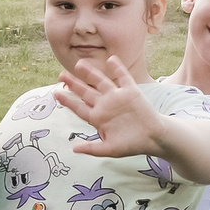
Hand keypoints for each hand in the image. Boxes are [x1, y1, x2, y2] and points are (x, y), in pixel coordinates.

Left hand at [54, 56, 169, 156]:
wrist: (153, 138)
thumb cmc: (132, 145)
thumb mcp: (110, 149)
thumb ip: (92, 149)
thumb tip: (74, 150)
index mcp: (98, 118)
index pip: (79, 108)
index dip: (68, 101)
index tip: (56, 93)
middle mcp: (105, 105)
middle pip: (86, 92)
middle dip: (74, 84)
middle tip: (61, 75)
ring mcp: (117, 97)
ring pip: (101, 82)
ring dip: (91, 73)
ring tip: (79, 64)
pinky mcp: (131, 92)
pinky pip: (123, 77)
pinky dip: (118, 69)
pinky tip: (111, 59)